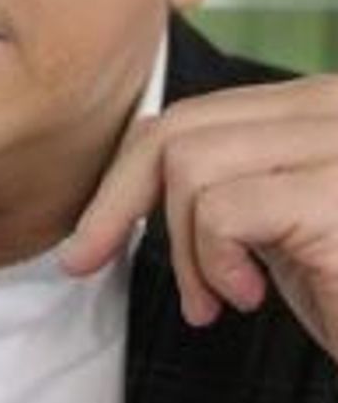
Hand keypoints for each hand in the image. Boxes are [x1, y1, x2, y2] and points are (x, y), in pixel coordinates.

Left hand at [60, 77, 337, 363]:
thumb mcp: (280, 232)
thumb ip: (227, 189)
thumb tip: (122, 197)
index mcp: (324, 105)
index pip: (196, 116)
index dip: (127, 175)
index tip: (93, 237)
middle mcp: (337, 103)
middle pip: (180, 128)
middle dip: (116, 200)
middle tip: (90, 262)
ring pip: (189, 163)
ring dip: (182, 247)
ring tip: (218, 299)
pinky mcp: (337, 191)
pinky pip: (221, 208)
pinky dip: (212, 260)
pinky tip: (251, 299)